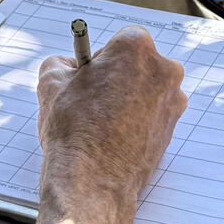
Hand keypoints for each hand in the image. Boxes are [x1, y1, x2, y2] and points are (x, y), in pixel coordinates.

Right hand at [36, 25, 187, 223]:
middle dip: (117, 78)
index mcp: (137, 48)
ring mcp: (173, 102)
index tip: (89, 75)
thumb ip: (60, 63)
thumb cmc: (74, 130)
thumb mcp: (51, 83)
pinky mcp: (173, 130)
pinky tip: (113, 138)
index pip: (120, 41)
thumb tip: (69, 67)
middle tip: (92, 100)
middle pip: (137, 66)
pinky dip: (134, 122)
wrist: (92, 182)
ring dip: (126, 101)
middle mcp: (164, 70)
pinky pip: (150, 117)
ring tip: (100, 124)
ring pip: (145, 92)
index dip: (101, 59)